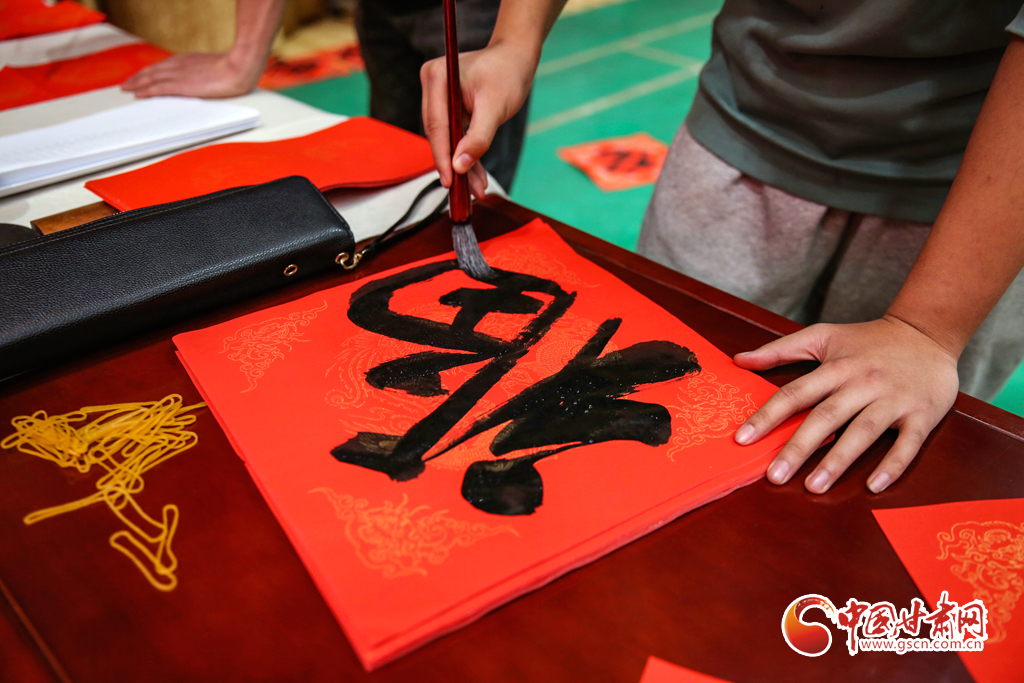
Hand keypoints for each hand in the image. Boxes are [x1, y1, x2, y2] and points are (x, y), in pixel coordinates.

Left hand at [122, 52, 262, 98]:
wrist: (238, 67)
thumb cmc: (233, 68)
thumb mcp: (214, 66)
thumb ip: (204, 71)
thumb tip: (205, 77)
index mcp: (187, 60)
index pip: (162, 66)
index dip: (149, 72)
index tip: (141, 76)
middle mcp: (178, 65)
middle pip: (151, 71)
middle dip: (138, 77)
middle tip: (127, 84)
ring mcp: (178, 75)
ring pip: (150, 79)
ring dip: (137, 83)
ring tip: (127, 88)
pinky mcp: (181, 86)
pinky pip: (157, 88)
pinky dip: (146, 91)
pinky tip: (138, 94)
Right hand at [421, 42, 537, 196]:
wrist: (516, 58)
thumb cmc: (507, 74)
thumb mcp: (495, 108)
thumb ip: (478, 138)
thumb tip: (460, 167)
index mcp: (438, 77)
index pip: (436, 124)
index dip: (442, 156)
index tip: (449, 181)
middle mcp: (433, 86)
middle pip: (438, 134)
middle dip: (453, 165)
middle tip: (463, 193)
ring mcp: (439, 96)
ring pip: (447, 139)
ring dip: (462, 165)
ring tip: (476, 190)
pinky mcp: (449, 107)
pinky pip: (456, 136)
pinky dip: (467, 156)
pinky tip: (476, 178)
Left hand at [733, 315, 958, 493]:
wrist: (927, 332)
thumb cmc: (868, 339)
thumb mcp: (823, 336)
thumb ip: (780, 350)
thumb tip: (738, 360)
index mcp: (836, 367)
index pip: (795, 393)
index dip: (767, 416)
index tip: (743, 439)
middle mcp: (863, 383)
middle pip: (825, 417)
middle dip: (798, 448)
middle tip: (774, 476)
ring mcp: (893, 399)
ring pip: (862, 432)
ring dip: (838, 461)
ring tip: (814, 486)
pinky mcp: (922, 414)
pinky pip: (908, 444)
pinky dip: (892, 465)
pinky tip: (873, 486)